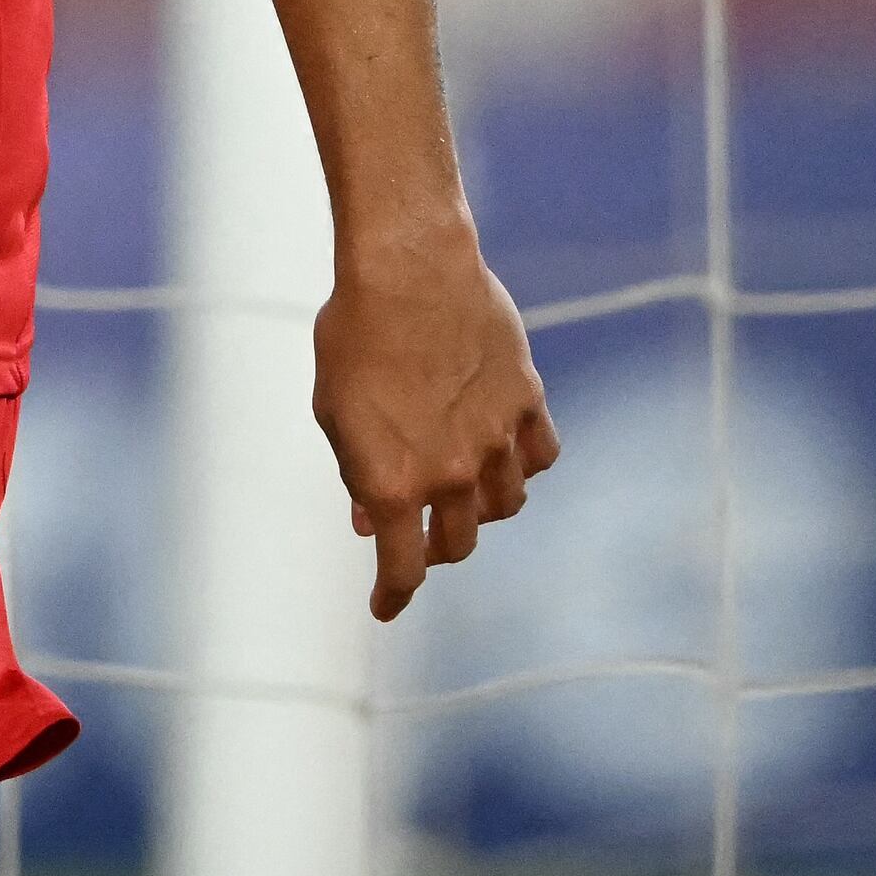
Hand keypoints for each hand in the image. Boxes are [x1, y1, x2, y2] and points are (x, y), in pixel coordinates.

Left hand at [310, 223, 556, 622]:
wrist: (408, 268)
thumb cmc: (353, 334)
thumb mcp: (335, 411)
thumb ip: (357, 471)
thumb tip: (369, 517)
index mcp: (396, 484)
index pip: (402, 569)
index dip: (392, 596)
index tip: (384, 607)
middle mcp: (452, 474)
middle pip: (457, 543)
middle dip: (435, 551)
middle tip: (419, 541)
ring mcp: (497, 440)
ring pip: (505, 505)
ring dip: (481, 512)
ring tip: (462, 495)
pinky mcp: (527, 401)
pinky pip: (540, 456)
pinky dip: (524, 466)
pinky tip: (506, 456)